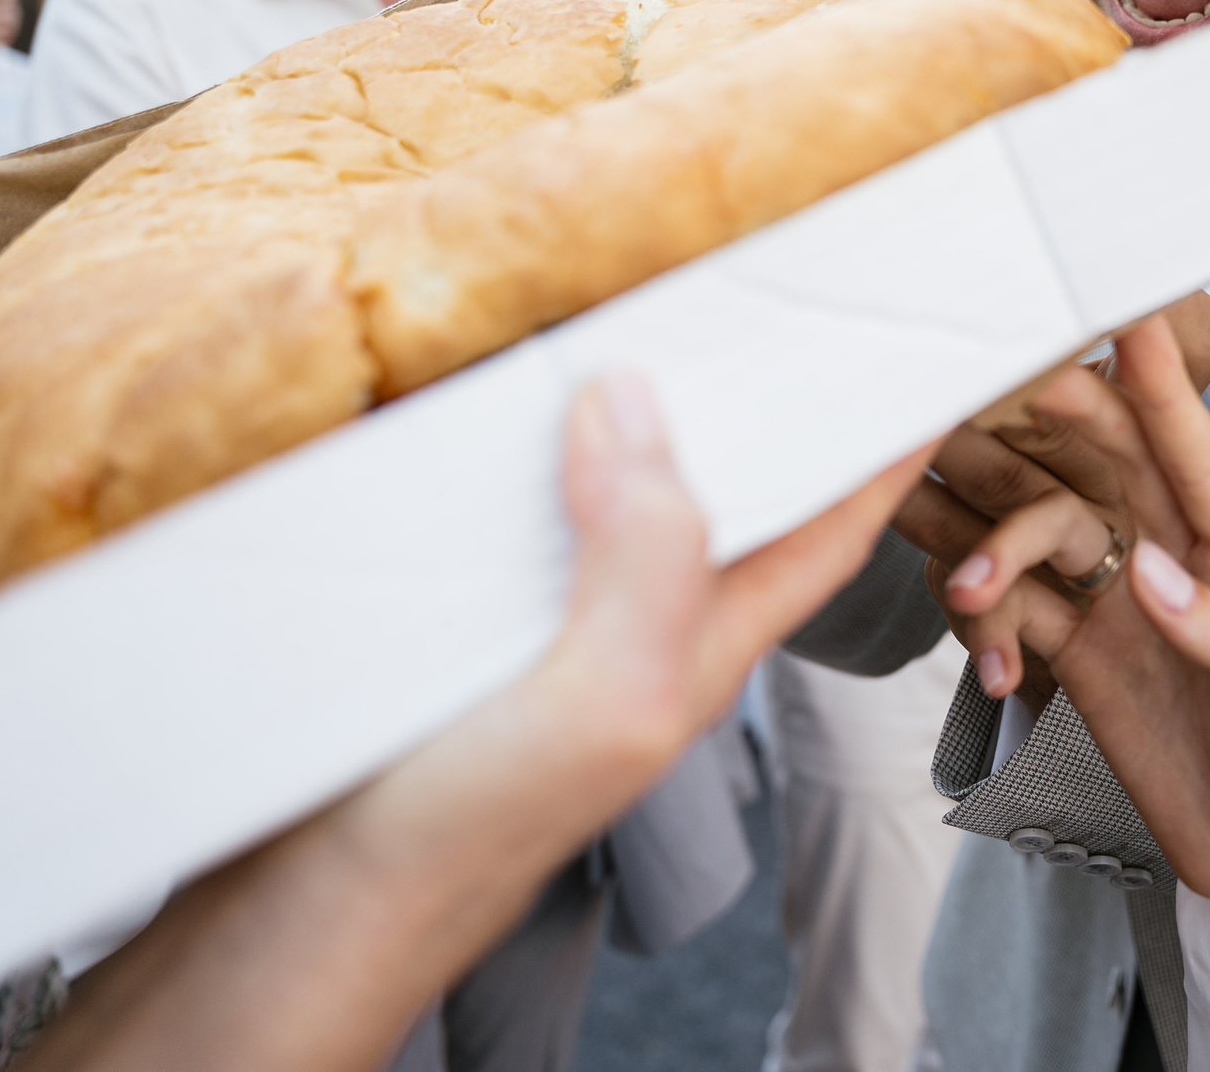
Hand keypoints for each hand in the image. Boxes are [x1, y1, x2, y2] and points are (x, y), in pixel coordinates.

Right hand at [19, 376, 930, 1071]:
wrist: (281, 931)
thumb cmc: (451, 849)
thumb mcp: (597, 707)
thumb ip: (646, 561)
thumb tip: (637, 403)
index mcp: (690, 645)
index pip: (827, 527)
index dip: (886, 444)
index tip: (928, 350)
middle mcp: (618, 620)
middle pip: (715, 484)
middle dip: (755, 393)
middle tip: (776, 277)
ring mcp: (524, 615)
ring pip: (596, 480)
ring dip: (616, 398)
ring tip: (635, 299)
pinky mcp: (433, 609)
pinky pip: (486, 497)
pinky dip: (491, 434)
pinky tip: (470, 384)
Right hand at [894, 291, 1209, 707]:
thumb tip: (1149, 573)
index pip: (1197, 457)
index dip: (1161, 390)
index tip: (1129, 321)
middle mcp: (1175, 559)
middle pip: (1103, 465)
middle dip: (1052, 422)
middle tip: (1004, 383)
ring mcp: (1119, 602)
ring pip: (1038, 532)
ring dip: (993, 546)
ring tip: (968, 589)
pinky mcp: (1081, 653)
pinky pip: (1015, 608)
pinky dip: (985, 621)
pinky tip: (994, 668)